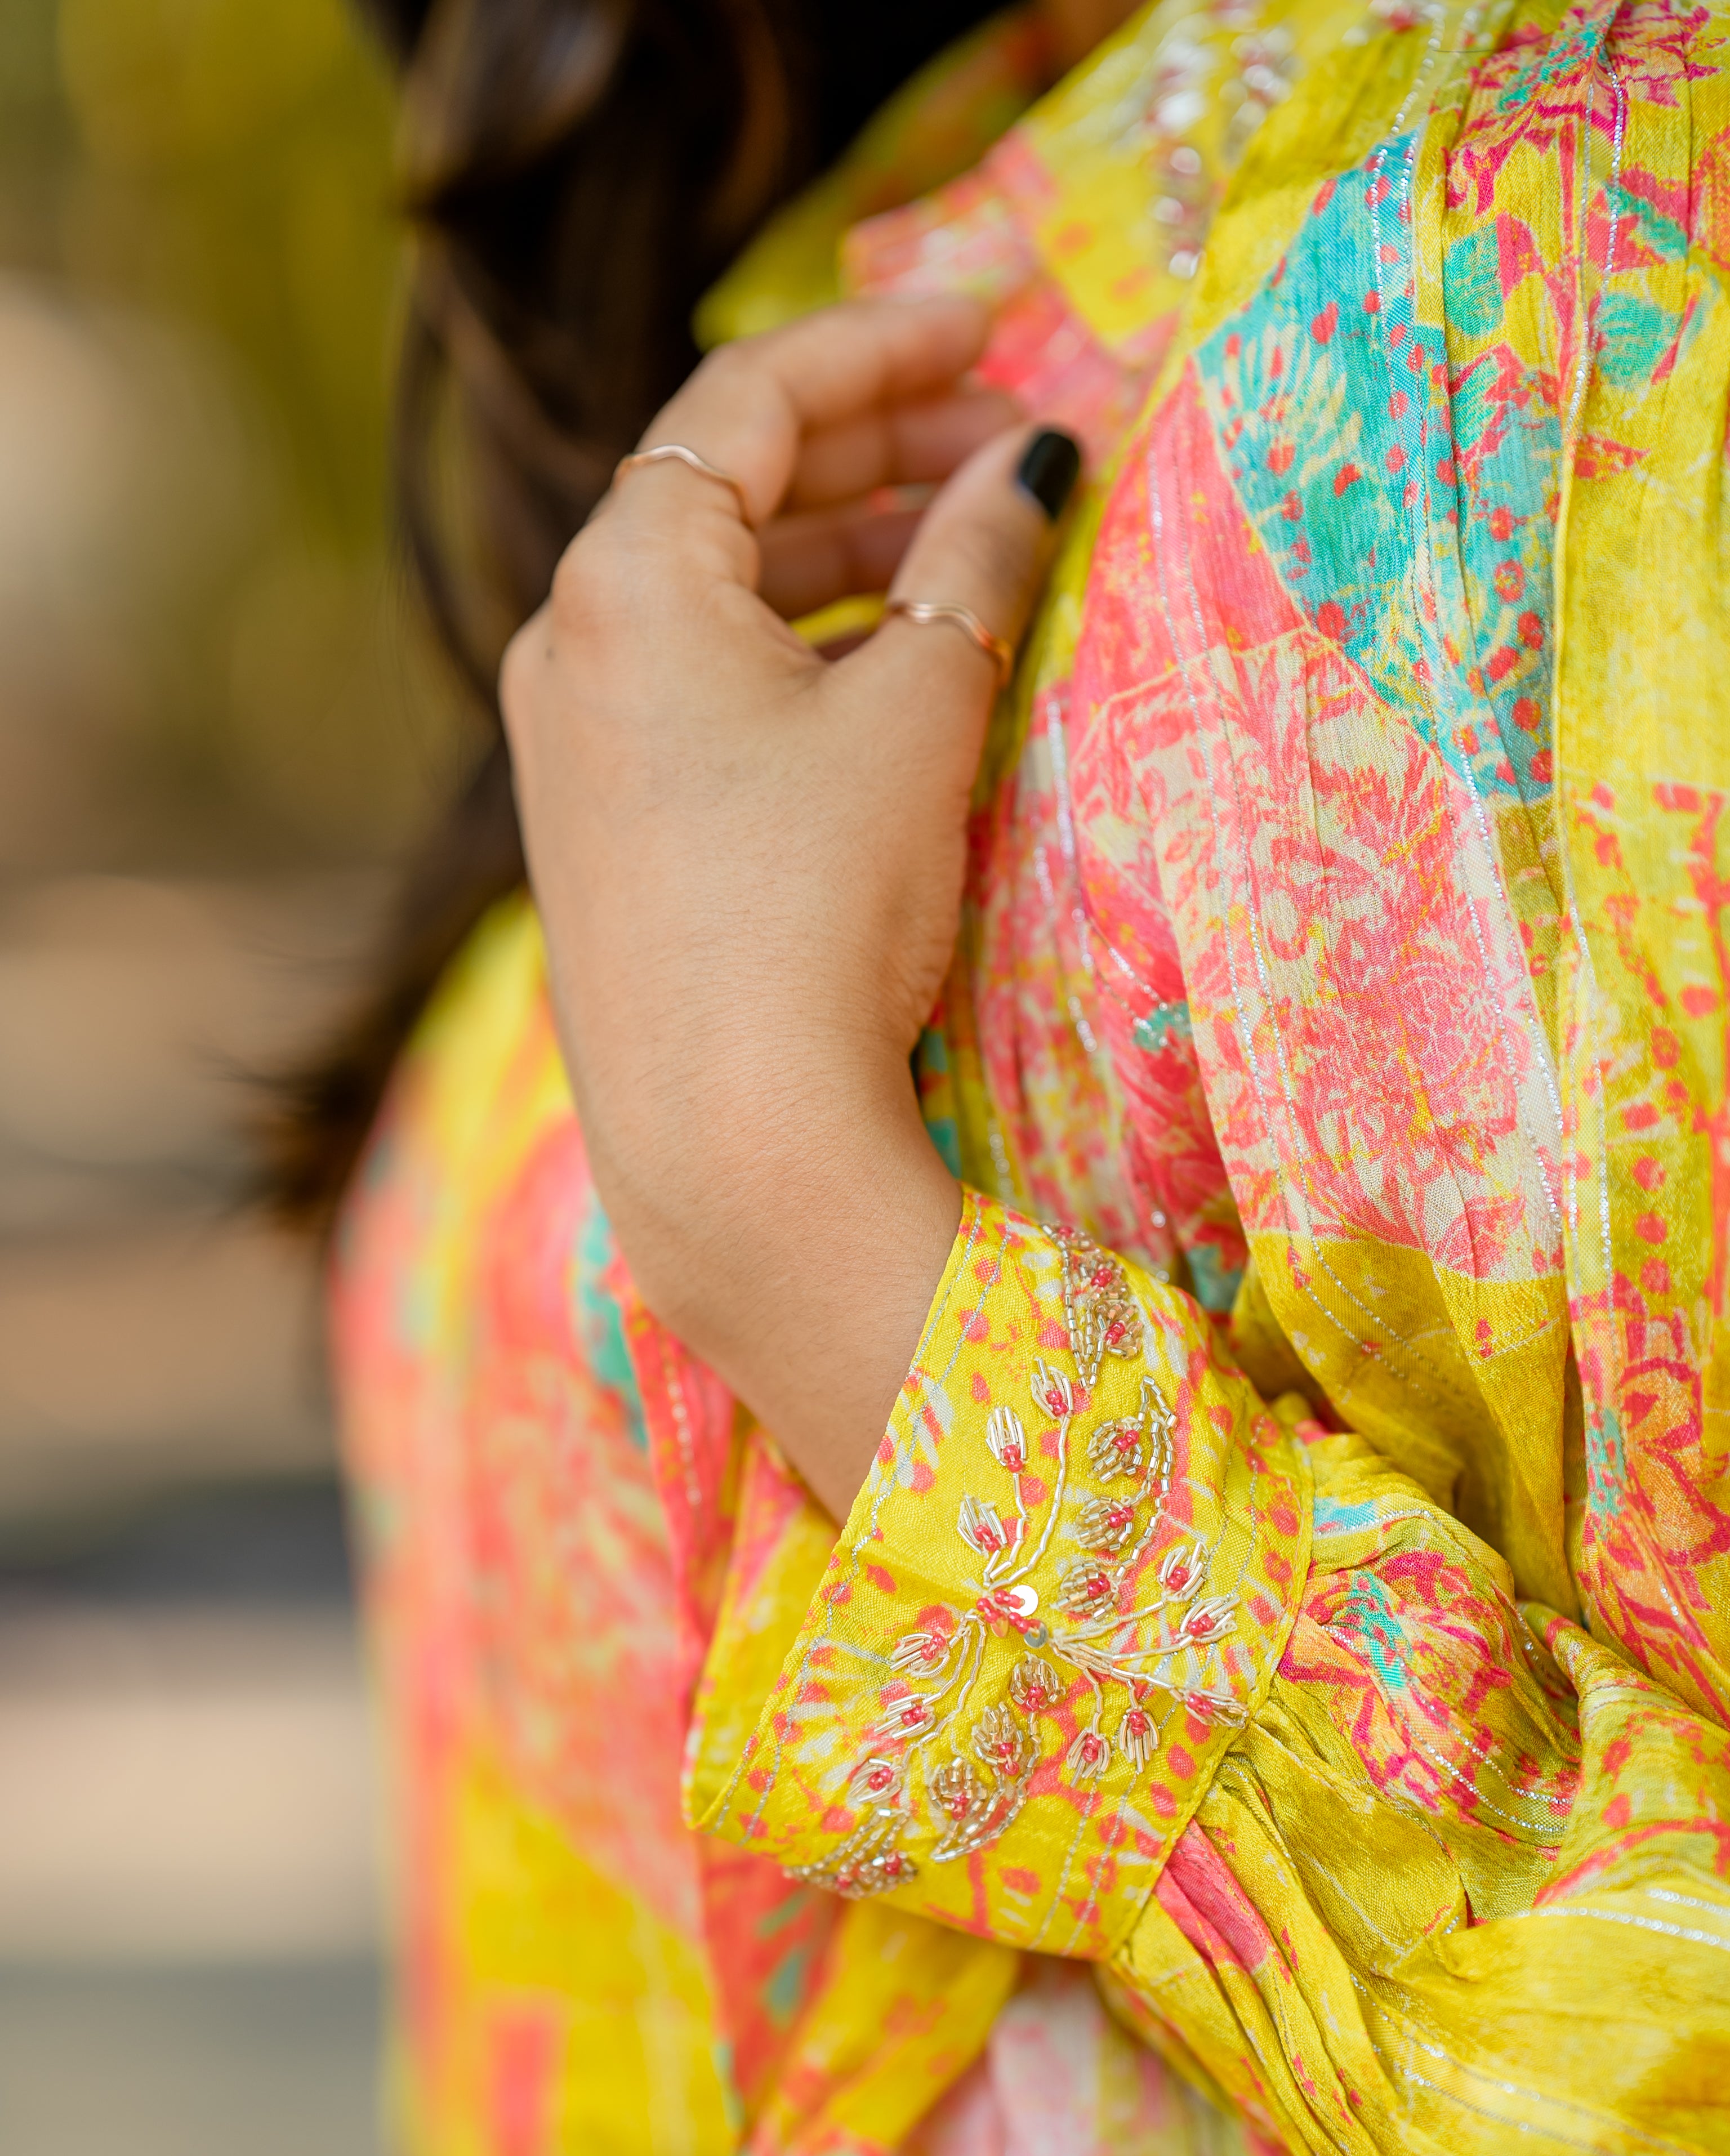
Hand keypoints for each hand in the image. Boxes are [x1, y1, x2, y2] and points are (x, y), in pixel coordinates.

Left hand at [501, 298, 1077, 1516]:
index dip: (884, 340)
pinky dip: (806, 648)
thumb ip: (978, 559)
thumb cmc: (817, 914)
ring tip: (983, 540)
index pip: (752, 396)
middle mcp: (566, 644)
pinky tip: (904, 660)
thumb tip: (1036, 460)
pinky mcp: (604, 830)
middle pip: (731, 489)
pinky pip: (707, 685)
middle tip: (1015, 437)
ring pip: (725, 594)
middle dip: (881, 449)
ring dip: (854, 553)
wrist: (733, 1149)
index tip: (994, 316)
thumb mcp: (922, 712)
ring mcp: (574, 744)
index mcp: (621, 577)